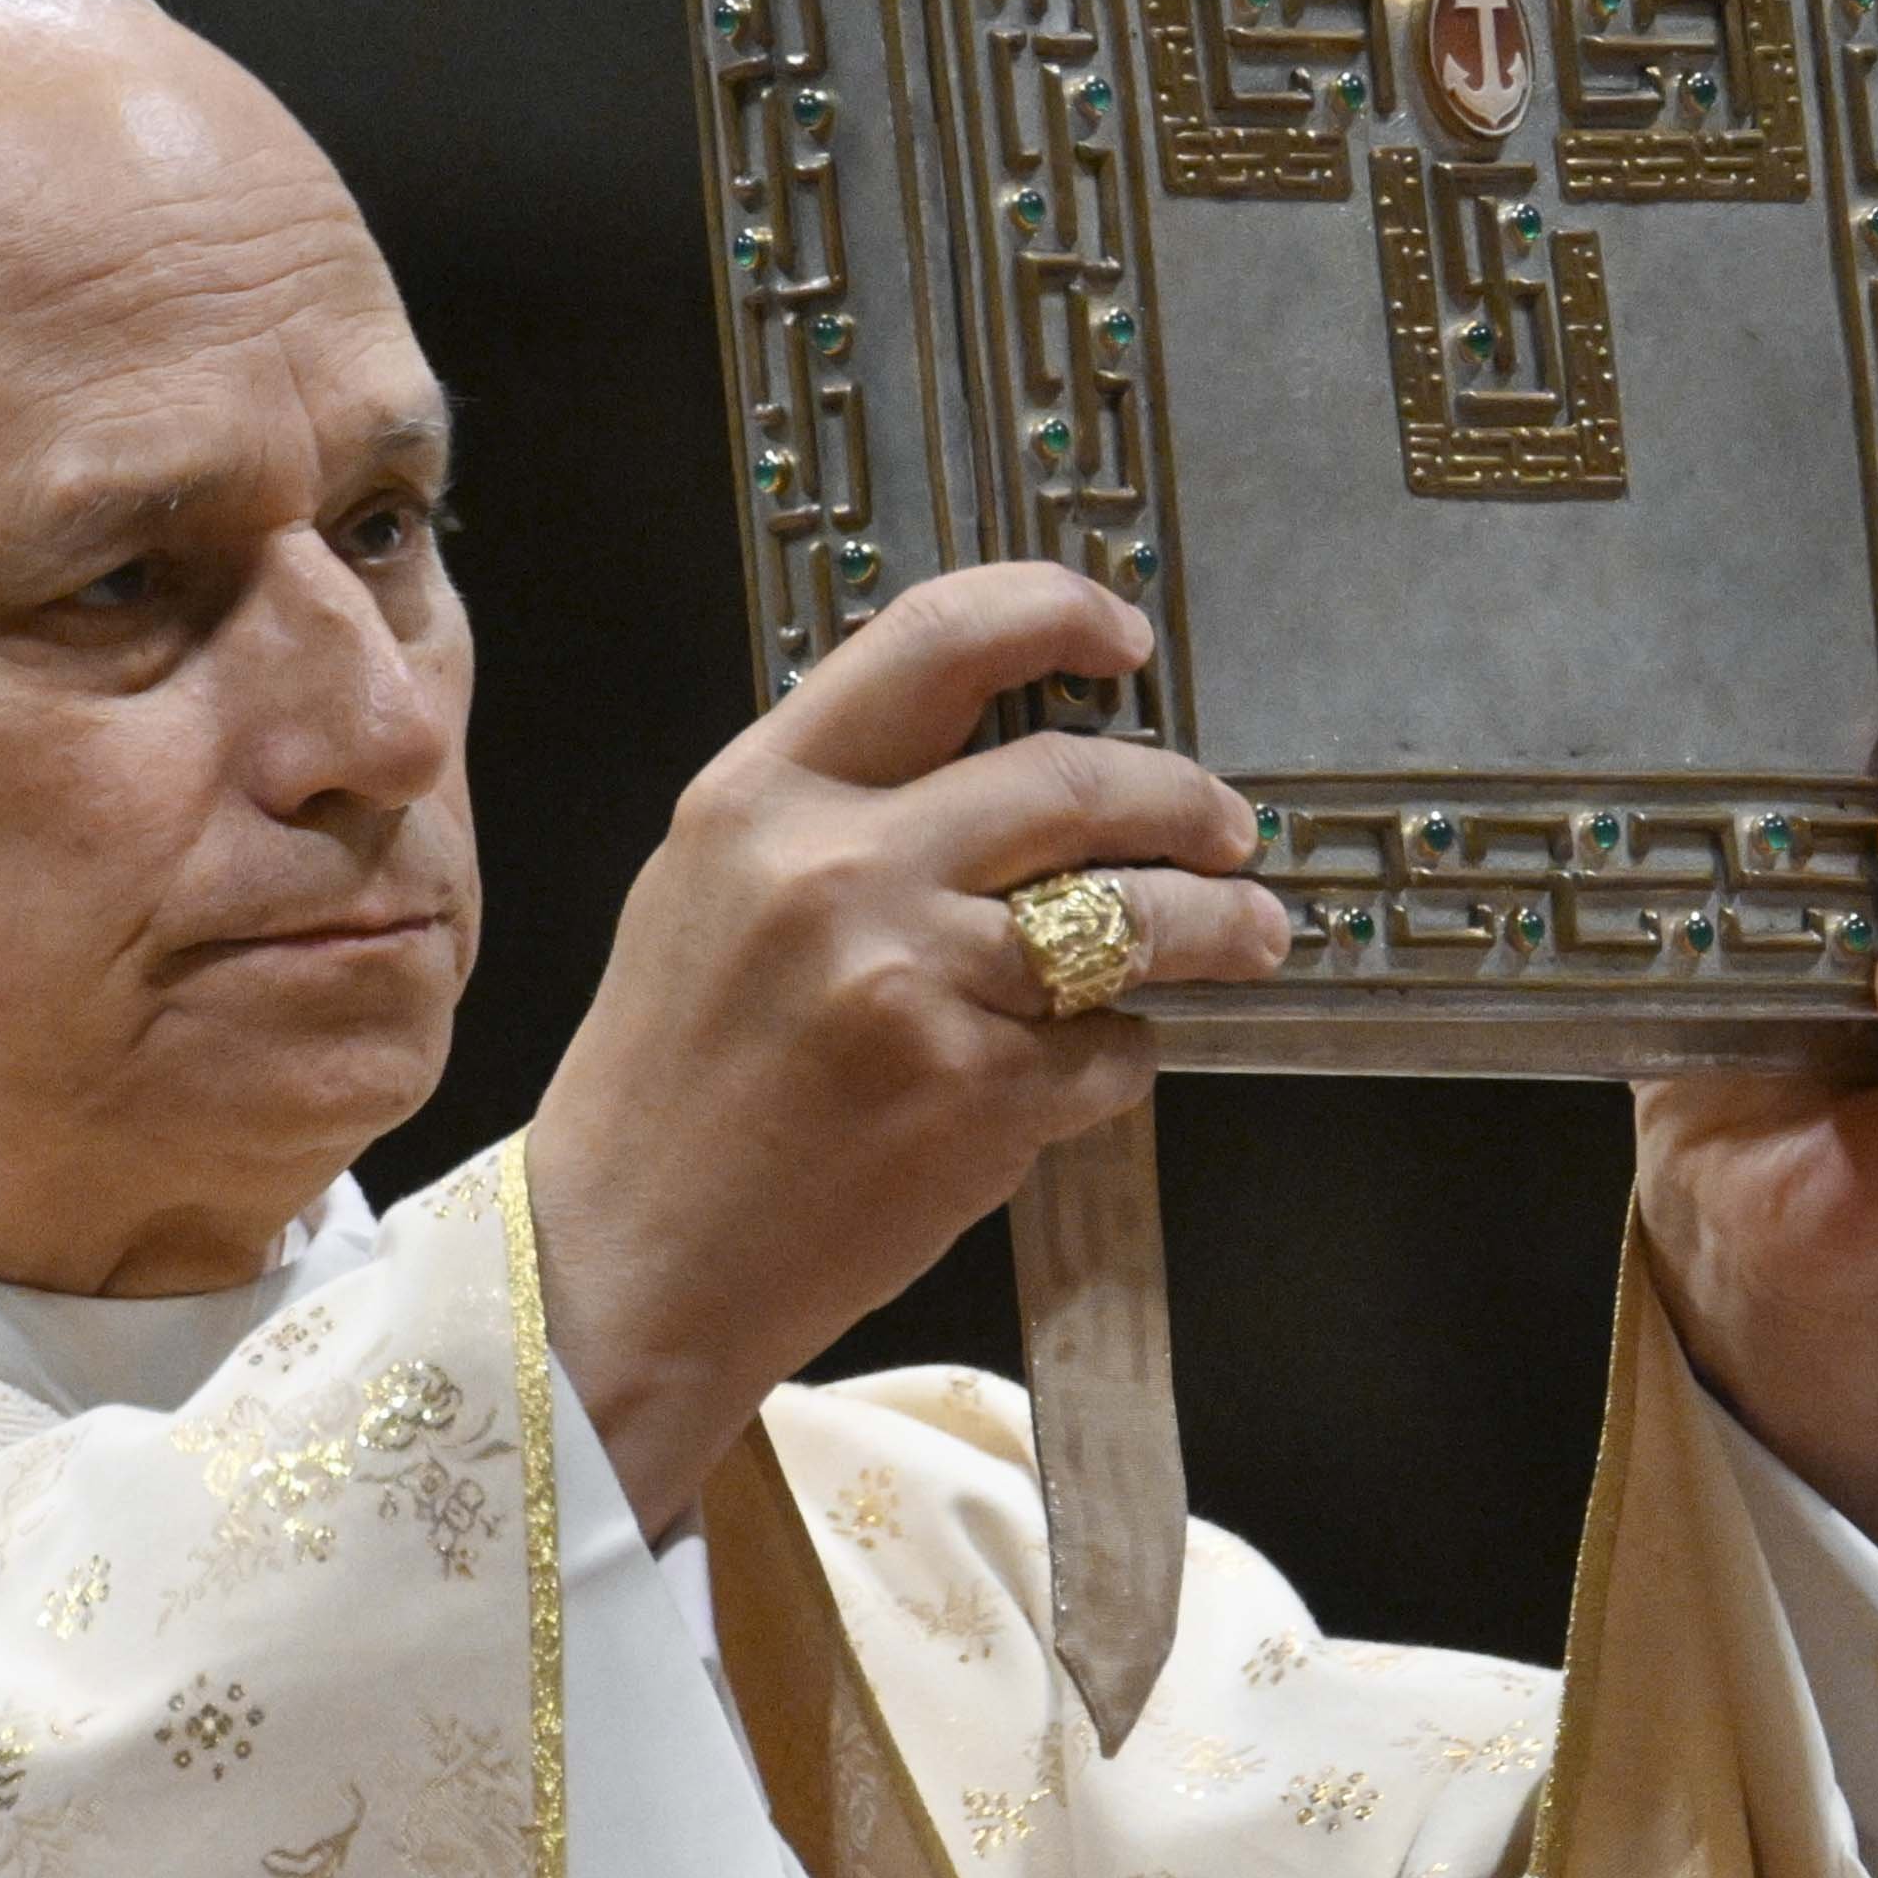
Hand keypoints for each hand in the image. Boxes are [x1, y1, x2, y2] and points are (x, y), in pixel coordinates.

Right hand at [532, 561, 1293, 1534]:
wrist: (629, 1264)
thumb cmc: (670, 1085)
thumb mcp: (709, 893)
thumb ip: (834, 809)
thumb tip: (999, 752)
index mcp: (759, 799)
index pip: (936, 639)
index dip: (1057, 612)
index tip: (1123, 635)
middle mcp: (839, 872)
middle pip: (1076, 779)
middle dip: (1188, 800)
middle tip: (1229, 827)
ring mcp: (914, 984)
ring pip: (1132, 919)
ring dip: (1217, 926)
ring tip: (1249, 934)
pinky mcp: (976, 1095)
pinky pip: (1108, 1051)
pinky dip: (1114, 1059)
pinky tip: (1074, 1073)